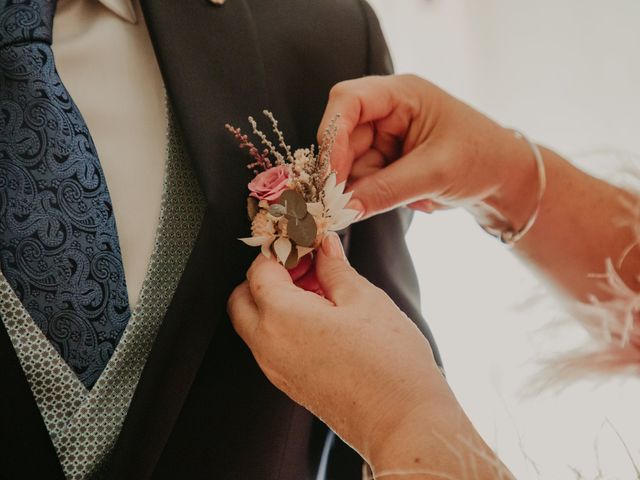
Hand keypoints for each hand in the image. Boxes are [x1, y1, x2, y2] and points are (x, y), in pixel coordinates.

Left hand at [228, 233, 447, 463]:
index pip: (259, 270)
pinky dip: (283, 322)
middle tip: (306, 263)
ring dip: (275, 298)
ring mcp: (275, 368)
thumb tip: (325, 248)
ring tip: (320, 288)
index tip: (304, 241)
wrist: (404, 423)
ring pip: (253, 321)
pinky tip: (322, 315)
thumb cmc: (389, 365)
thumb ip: (335, 268)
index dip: (281, 249)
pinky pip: (270, 343)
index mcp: (281, 317)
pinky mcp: (288, 383)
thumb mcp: (364, 300)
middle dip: (268, 274)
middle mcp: (268, 345)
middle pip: (243, 296)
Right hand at [318, 74, 537, 230]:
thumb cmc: (482, 160)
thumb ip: (387, 190)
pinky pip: (364, 181)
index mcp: (401, 94)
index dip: (332, 135)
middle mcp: (387, 112)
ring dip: (363, 189)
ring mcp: (385, 138)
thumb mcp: (436, 173)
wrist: (506, 180)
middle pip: (343, 138)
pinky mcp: (387, 161)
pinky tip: (410, 198)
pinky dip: (374, 196)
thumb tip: (344, 208)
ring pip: (351, 165)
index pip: (348, 101)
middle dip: (344, 173)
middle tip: (345, 206)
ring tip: (405, 199)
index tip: (331, 175)